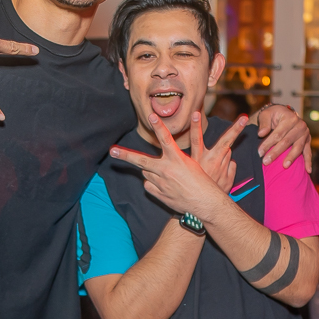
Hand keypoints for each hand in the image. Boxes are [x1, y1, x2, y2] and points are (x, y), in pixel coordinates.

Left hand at [109, 114, 227, 216]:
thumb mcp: (194, 165)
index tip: (151, 116)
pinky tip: (163, 186)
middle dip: (125, 155)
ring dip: (150, 171)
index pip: (166, 139)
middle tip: (112, 151)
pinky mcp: (159, 194)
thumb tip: (168, 155)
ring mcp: (161, 183)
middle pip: (142, 160)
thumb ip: (177, 159)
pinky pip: (149, 186)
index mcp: (178, 160)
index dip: (158, 126)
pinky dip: (152, 184)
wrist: (205, 203)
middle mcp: (167, 170)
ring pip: (146, 173)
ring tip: (162, 173)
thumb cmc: (204, 182)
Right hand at [189, 112, 242, 192]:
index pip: (196, 138)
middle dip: (235, 129)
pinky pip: (231, 165)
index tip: (196, 113)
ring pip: (228, 153)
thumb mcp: (191, 171)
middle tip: (244, 118)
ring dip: (223, 154)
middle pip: (225, 141)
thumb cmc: (193, 187)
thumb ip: (200, 158)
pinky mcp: (229, 176)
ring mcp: (222, 168)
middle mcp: (211, 161)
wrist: (201, 206)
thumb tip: (212, 150)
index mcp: (198, 158)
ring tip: (215, 162)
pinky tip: (221, 174)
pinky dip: (228, 166)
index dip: (196, 125)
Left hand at [255, 105, 311, 171]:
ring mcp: (305, 133)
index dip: (268, 144)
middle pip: (286, 142)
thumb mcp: (266, 114)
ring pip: (298, 148)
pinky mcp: (308, 140)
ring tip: (284, 166)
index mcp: (290, 118)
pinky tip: (308, 171)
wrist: (284, 113)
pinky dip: (308, 161)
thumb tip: (261, 133)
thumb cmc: (273, 115)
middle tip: (266, 162)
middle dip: (275, 153)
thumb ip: (264, 123)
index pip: (277, 134)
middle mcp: (300, 125)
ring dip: (291, 158)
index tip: (259, 153)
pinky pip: (308, 152)